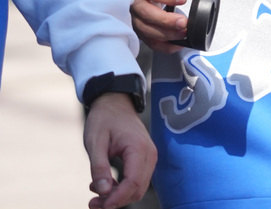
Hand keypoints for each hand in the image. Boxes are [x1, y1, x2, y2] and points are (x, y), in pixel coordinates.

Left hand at [84, 93, 156, 208]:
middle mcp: (149, 154)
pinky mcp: (144, 159)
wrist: (115, 102)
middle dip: (115, 200)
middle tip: (91, 202)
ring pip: (137, 188)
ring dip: (117, 196)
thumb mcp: (95, 142)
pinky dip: (120, 188)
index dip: (117, 199)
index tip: (99, 206)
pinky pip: (136, 180)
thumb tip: (104, 192)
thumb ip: (99, 167)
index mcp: (138, 147)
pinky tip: (102, 184)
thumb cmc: (104, 119)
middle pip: (137, 189)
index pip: (133, 182)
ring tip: (94, 193)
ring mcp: (149, 156)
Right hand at [126, 0, 187, 52]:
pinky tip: (177, 45)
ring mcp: (132, 18)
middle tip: (184, 22)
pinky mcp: (137, 30)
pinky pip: (148, 41)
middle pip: (146, 13)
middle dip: (166, 20)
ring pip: (146, 29)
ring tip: (183, 33)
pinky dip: (163, 46)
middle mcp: (131, 1)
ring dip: (166, 34)